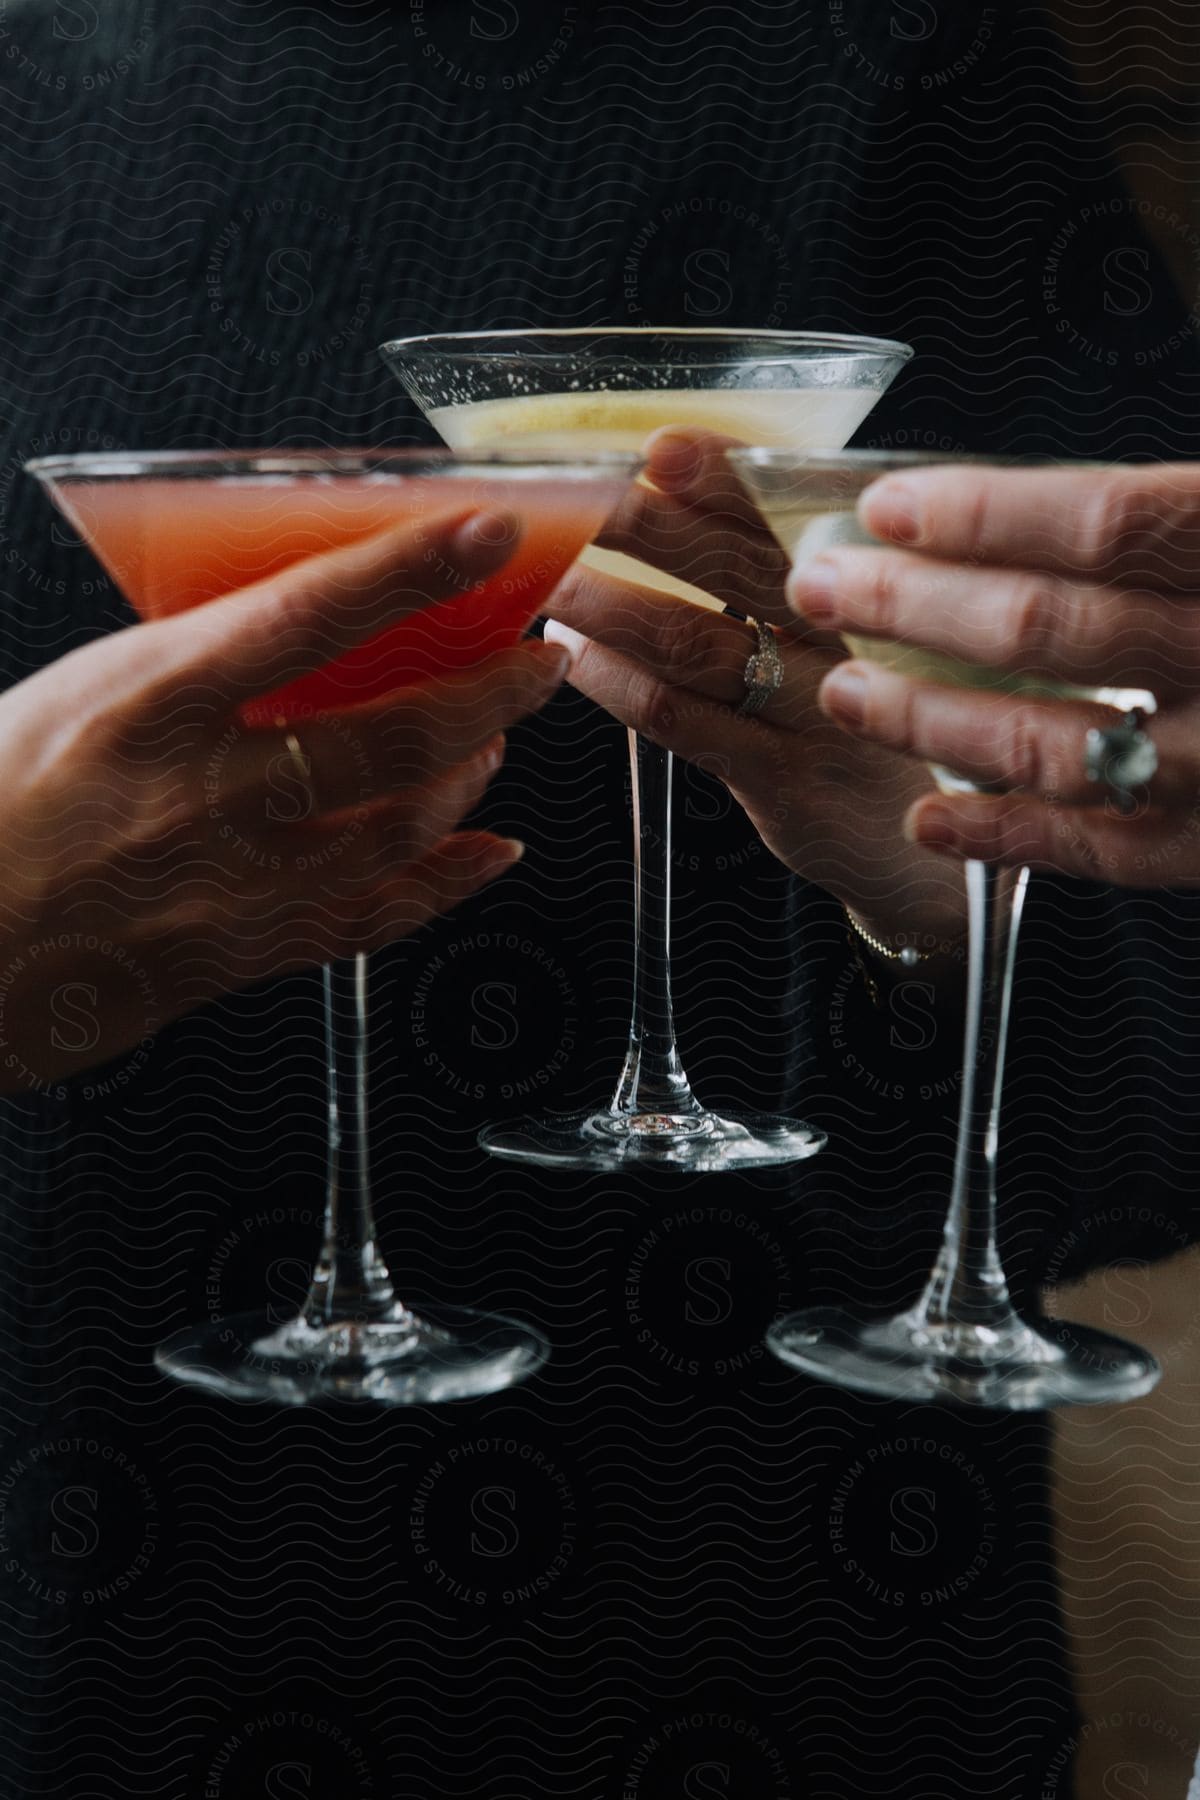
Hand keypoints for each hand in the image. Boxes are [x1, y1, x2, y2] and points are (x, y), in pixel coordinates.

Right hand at [0, 509, 569, 1089]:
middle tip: (533, 657)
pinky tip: (490, 852)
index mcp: (141, 702)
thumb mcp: (76, 693)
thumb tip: (307, 623)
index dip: (409, 570)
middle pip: (389, 737)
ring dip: (470, 775)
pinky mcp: (244, 955)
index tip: (485, 531)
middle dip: (487, 691)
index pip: (304, 615)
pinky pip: (375, 919)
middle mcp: (199, 795)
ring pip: (400, 827)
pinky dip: (449, 882)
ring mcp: (231, 885)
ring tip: (494, 739)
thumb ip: (192, 664)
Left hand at [543, 428, 967, 952]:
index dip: (724, 477)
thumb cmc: (868, 733)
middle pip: (738, 566)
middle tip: (573, 494)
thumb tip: (672, 509)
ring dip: (612, 602)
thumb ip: (784, 588)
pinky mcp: (784, 782)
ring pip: (698, 642)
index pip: (787, 516)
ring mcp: (815, 714)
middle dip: (649, 524)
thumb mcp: (852, 651)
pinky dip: (619, 683)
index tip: (662, 445)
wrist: (933, 859)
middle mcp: (843, 644)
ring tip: (547, 574)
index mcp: (860, 594)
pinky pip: (687, 722)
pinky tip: (576, 656)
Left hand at [787, 463, 1199, 885]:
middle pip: (1047, 628)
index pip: (1102, 523)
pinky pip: (1088, 846)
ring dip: (927, 719)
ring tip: (842, 694)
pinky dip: (997, 831)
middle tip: (817, 587)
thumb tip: (990, 503)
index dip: (982, 513)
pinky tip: (923, 820)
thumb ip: (1146, 526)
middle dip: (911, 605)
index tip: (881, 507)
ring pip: (1048, 743)